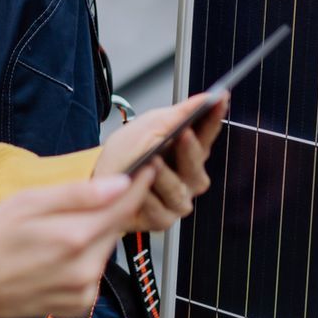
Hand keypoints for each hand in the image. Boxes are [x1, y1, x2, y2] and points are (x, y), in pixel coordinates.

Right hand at [0, 175, 151, 317]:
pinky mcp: (79, 304)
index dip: (139, 185)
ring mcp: (84, 290)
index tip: (147, 168)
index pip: (124, 206)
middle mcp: (86, 269)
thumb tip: (119, 184)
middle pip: (116, 228)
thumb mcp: (28, 202)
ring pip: (105, 249)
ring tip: (60, 228)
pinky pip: (94, 272)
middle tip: (89, 197)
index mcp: (75, 238)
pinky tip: (59, 253)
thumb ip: (77, 194)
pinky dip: (85, 258)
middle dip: (110, 209)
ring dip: (95, 234)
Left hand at [92, 93, 226, 231]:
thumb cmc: (127, 151)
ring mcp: (177, 201)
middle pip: (196, 166)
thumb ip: (179, 113)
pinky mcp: (161, 220)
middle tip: (182, 134)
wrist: (98, 179)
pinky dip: (146, 198)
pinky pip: (158, 210)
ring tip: (153, 161)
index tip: (219, 100)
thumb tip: (205, 97)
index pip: (207, 134)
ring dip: (164, 176)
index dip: (214, 118)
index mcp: (189, 152)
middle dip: (189, 150)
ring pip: (177, 190)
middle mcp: (189, 179)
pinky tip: (138, 190)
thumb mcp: (149, 125)